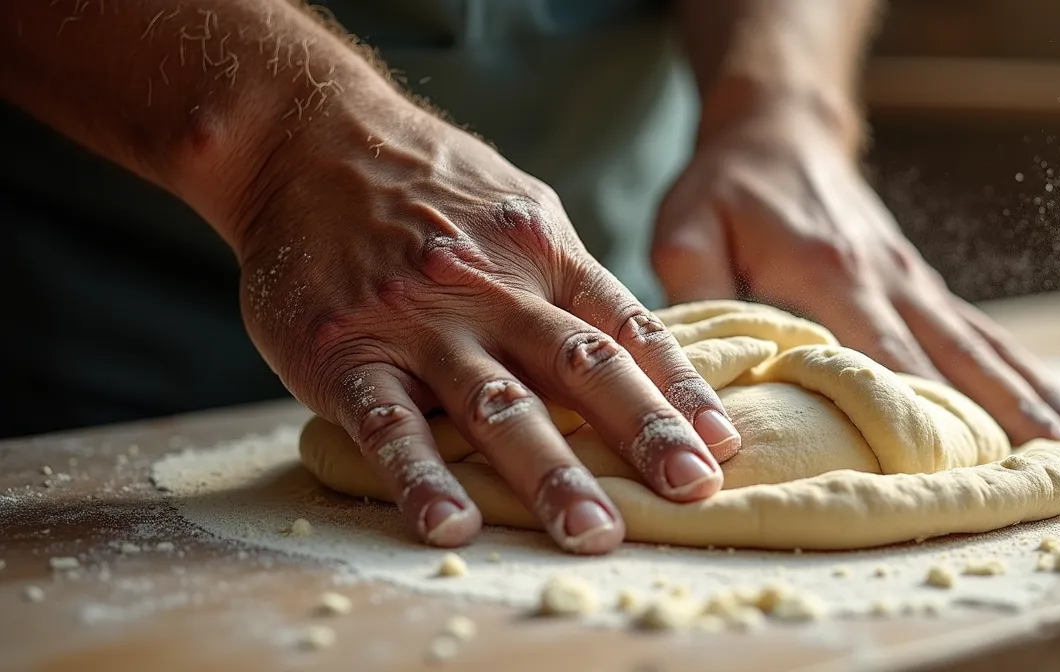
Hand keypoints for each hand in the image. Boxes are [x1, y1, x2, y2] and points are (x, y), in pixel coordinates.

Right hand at [230, 93, 740, 553]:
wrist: (305, 136)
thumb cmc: (426, 184)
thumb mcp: (517, 207)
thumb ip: (568, 277)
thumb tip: (636, 345)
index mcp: (542, 254)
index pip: (627, 327)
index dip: (679, 387)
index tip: (723, 443)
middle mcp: (492, 289)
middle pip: (582, 367)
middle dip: (644, 434)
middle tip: (694, 493)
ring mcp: (419, 322)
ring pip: (497, 403)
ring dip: (551, 473)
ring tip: (594, 532)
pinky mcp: (346, 350)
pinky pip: (387, 423)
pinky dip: (420, 477)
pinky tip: (453, 526)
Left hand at [652, 103, 1059, 452]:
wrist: (778, 130)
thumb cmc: (726, 188)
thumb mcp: (687, 232)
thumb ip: (695, 297)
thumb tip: (703, 374)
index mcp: (830, 274)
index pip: (884, 360)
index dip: (921, 420)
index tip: (960, 474)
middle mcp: (889, 279)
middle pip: (959, 360)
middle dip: (1009, 419)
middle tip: (1058, 474)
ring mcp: (914, 281)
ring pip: (985, 347)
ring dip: (1036, 398)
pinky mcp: (920, 284)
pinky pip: (981, 334)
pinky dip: (1023, 372)